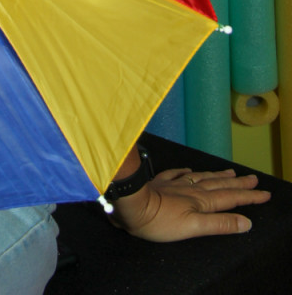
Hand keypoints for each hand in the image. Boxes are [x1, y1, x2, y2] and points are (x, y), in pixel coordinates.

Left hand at [110, 166, 271, 241]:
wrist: (132, 205)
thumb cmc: (161, 220)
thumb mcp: (194, 227)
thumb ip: (220, 223)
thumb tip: (246, 222)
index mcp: (202, 201)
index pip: (231, 198)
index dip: (249, 197)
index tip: (264, 193)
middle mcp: (191, 189)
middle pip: (219, 185)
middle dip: (238, 183)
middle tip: (252, 179)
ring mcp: (175, 184)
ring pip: (202, 177)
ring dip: (217, 176)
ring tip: (230, 172)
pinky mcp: (160, 183)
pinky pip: (177, 174)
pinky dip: (186, 171)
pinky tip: (189, 170)